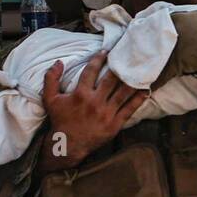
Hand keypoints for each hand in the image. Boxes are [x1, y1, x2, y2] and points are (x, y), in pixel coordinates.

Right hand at [38, 52, 148, 172]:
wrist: (68, 145)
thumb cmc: (60, 120)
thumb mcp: (50, 99)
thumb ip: (51, 79)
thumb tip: (58, 61)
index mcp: (80, 94)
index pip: (92, 71)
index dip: (99, 59)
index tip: (106, 51)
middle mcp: (95, 102)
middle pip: (111, 79)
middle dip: (119, 66)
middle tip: (128, 56)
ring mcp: (106, 113)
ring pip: (123, 93)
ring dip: (132, 81)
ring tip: (141, 70)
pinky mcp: (115, 124)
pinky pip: (129, 109)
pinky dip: (138, 99)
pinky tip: (146, 90)